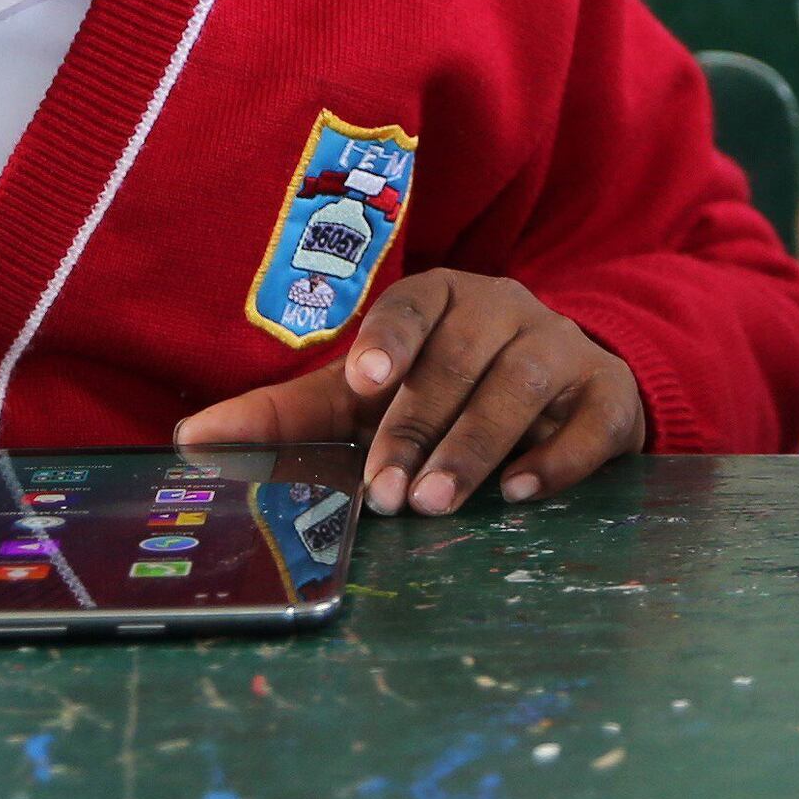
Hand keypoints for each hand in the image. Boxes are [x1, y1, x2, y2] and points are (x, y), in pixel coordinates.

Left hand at [173, 272, 643, 517]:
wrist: (566, 384)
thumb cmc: (448, 386)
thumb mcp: (374, 392)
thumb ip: (292, 413)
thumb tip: (190, 437)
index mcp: (444, 297)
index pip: (417, 302)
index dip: (392, 338)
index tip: (364, 379)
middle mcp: (506, 310)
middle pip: (461, 360)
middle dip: (419, 428)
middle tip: (388, 492)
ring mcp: (563, 350)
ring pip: (521, 388)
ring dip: (476, 447)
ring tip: (435, 502)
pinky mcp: (608, 397)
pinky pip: (587, 423)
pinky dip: (554, 459)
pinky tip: (521, 493)